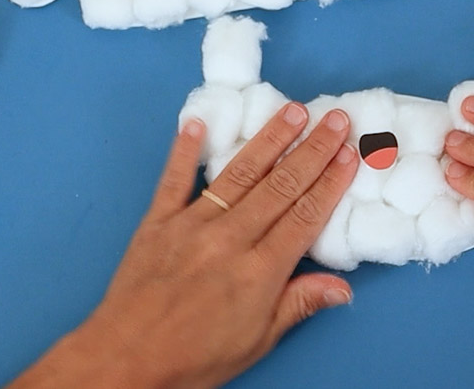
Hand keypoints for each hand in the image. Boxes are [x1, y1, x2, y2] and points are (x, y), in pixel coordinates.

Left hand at [12, 103, 358, 387]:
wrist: (123, 362)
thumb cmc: (192, 359)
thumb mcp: (257, 341)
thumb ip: (298, 305)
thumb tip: (342, 288)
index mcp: (259, 271)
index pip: (305, 216)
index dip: (331, 182)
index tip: (350, 154)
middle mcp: (229, 239)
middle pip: (281, 185)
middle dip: (312, 149)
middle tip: (335, 119)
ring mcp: (192, 225)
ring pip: (239, 173)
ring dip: (269, 139)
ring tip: (292, 110)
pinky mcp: (157, 222)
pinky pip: (174, 180)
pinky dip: (185, 150)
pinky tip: (197, 123)